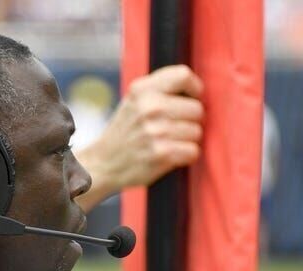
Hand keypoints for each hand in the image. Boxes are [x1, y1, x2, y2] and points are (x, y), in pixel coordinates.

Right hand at [74, 65, 203, 210]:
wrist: (104, 163)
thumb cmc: (127, 130)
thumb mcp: (135, 100)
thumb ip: (161, 89)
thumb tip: (198, 90)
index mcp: (142, 89)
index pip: (184, 75)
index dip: (194, 89)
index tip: (191, 99)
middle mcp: (149, 107)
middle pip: (197, 109)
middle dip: (191, 121)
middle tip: (174, 128)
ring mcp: (156, 131)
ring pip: (197, 132)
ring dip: (188, 140)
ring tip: (169, 142)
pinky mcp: (162, 154)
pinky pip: (193, 151)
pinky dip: (186, 156)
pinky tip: (171, 155)